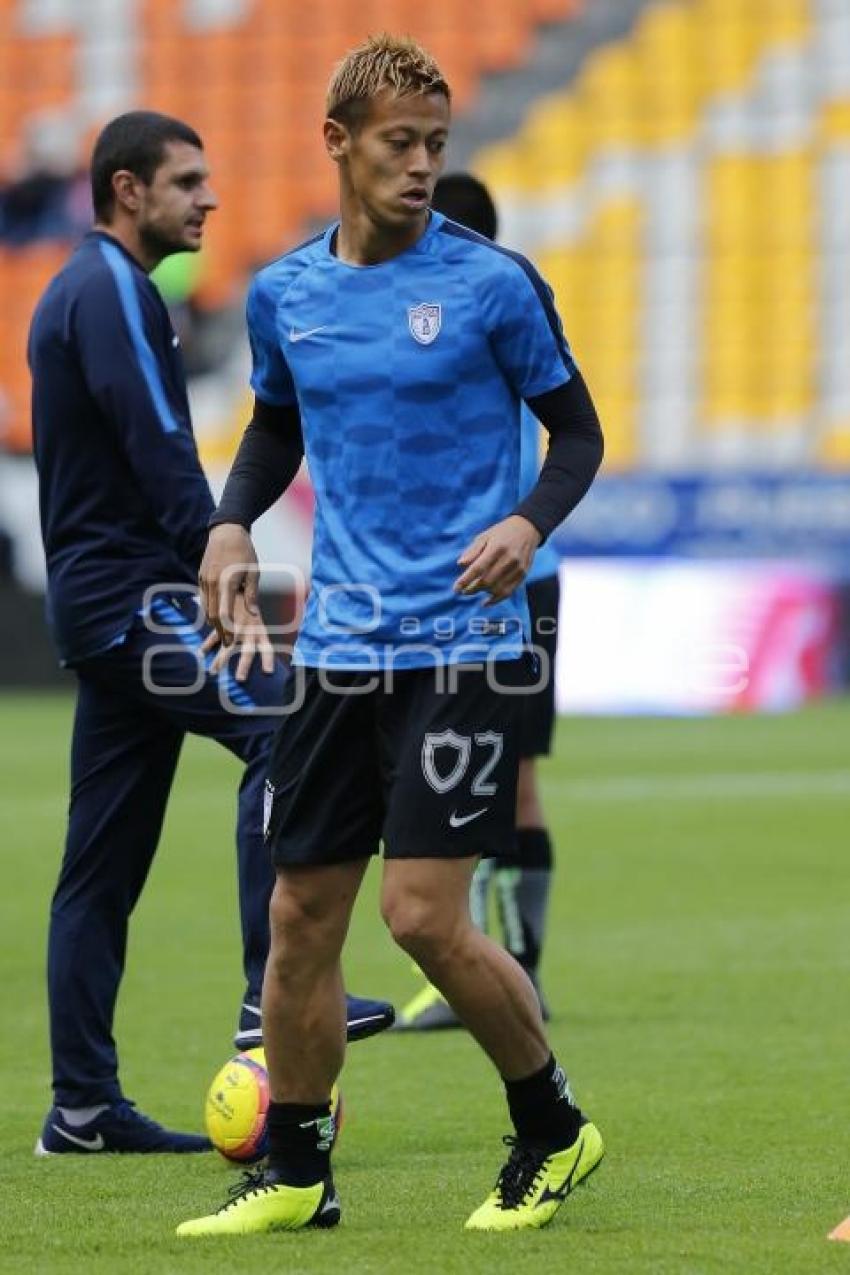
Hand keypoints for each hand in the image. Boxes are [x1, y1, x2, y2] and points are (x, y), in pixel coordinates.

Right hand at [199, 523, 259, 645]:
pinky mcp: (201, 577)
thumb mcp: (253, 572)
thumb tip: (254, 614)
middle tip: (227, 643)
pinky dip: (209, 610)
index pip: (223, 612)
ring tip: (222, 634)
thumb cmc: (244, 552)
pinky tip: (216, 618)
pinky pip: (204, 598)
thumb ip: (252, 594)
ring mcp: (204, 579)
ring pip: (206, 607)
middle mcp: (212, 582)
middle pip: (212, 613)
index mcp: (227, 582)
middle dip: (219, 630)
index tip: (232, 641)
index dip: (227, 629)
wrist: (226, 532)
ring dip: (213, 622)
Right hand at [200, 592, 275, 680]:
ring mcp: (234, 628)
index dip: (267, 660)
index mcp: (260, 630)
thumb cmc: (252, 601)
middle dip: (243, 666)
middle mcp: (248, 631)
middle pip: (247, 652)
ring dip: (220, 661)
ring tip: (212, 673)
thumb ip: (260, 633)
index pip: (266, 648)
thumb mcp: (260, 617)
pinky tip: (201, 654)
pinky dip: (207, 645)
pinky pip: (213, 636)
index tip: (268, 672)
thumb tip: (264, 650)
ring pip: (227, 647)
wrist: (236, 580)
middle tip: (240, 679)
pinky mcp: (223, 623)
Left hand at [454, 515, 541, 605]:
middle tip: (464, 591)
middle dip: (472, 589)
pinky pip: (508, 592)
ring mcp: (518, 568)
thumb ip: (473, 551)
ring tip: (474, 591)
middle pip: (487, 581)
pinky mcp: (523, 574)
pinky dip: (496, 600)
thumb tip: (460, 564)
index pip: (478, 568)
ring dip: (483, 593)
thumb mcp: (484, 536)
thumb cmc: (501, 533)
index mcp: (497, 547)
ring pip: (497, 589)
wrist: (527, 529)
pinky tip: (486, 602)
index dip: (465, 580)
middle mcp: (509, 559)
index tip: (456, 589)